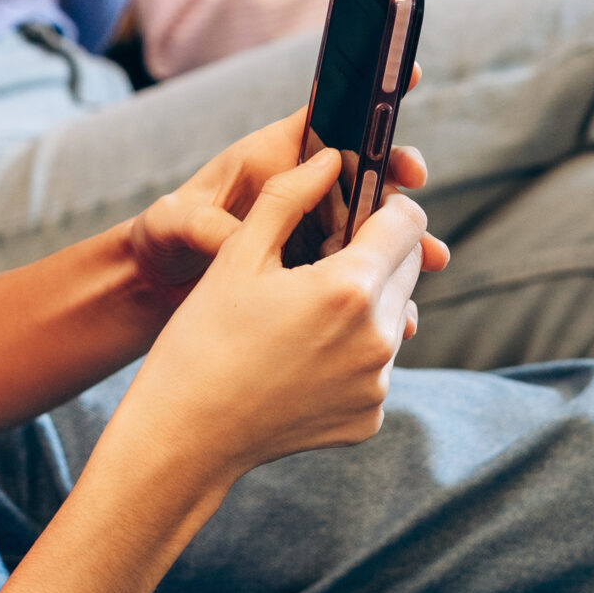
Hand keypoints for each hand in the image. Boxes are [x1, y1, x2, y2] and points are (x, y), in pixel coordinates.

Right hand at [120, 147, 435, 480]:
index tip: (355, 211)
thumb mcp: (239, 254)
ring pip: (394, 316)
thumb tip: (332, 157)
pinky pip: (376, 365)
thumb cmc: (203, 337)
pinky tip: (300, 357)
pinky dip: (351, 353)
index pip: (408, 222)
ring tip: (302, 313)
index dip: (384, 206)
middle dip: (375, 253)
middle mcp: (378, 339)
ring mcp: (377, 383)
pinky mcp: (370, 417)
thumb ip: (289, 196)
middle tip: (320, 261)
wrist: (185, 435)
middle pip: (407, 268)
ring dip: (366, 303)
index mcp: (349, 289)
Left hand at [122, 91, 440, 296]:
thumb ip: (202, 224)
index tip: (406, 76)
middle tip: (414, 179)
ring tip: (432, 259)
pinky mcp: (317, 270)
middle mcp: (303, 187)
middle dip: (398, 172)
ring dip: (405, 241)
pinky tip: (406, 316)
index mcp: (273, 156)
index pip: (327, 115)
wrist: (158, 290)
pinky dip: (386, 290)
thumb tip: (237, 239)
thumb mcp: (170, 223)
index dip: (366, 94)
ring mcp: (315, 230)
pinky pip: (359, 274)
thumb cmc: (160, 238)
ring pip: (372, 226)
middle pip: (364, 169)